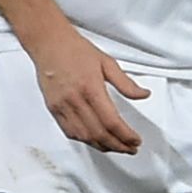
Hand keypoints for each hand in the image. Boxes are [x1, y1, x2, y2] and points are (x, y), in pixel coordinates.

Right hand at [31, 26, 147, 155]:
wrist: (48, 44)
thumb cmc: (75, 50)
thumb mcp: (107, 62)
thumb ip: (126, 83)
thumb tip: (143, 95)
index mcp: (90, 87)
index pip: (111, 121)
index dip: (125, 135)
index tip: (135, 140)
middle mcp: (75, 99)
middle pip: (99, 133)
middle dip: (118, 145)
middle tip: (130, 148)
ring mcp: (62, 106)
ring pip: (84, 136)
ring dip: (102, 146)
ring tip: (116, 147)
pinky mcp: (53, 109)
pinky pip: (69, 131)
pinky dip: (85, 140)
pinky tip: (95, 141)